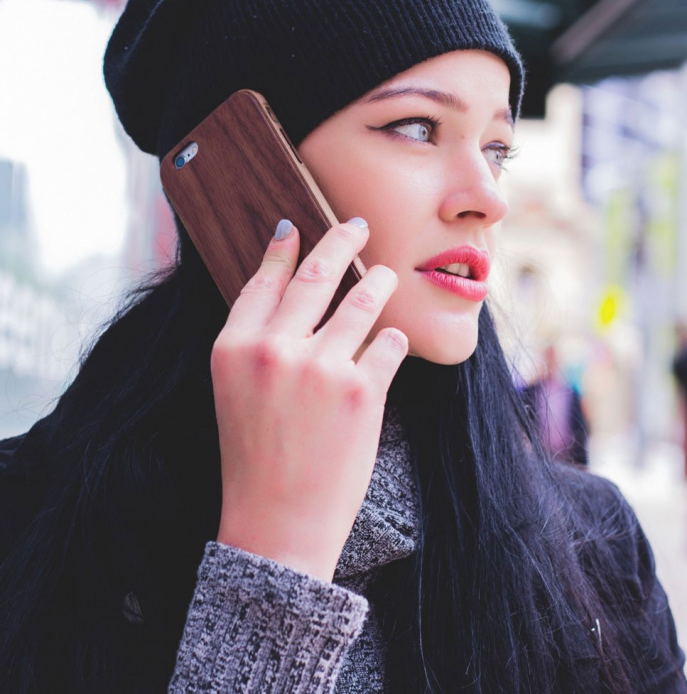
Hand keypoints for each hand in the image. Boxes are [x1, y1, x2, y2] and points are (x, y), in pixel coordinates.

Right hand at [212, 219, 407, 580]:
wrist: (277, 523)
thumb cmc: (255, 458)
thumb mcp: (235, 391)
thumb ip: (258, 340)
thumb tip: (292, 286)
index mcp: (234, 347)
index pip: (264, 280)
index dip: (283, 248)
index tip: (297, 226)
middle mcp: (274, 350)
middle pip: (317, 273)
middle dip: (341, 239)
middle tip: (356, 225)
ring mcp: (320, 368)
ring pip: (362, 299)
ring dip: (378, 282)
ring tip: (385, 276)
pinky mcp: (361, 391)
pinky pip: (388, 343)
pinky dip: (391, 340)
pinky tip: (388, 342)